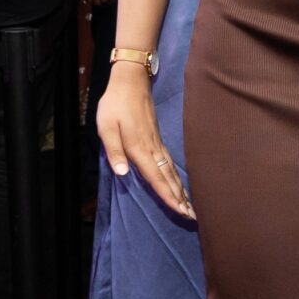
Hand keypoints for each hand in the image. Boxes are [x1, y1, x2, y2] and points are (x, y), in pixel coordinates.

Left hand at [97, 63, 191, 218]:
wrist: (130, 81)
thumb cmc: (114, 104)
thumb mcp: (106, 127)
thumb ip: (114, 150)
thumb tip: (122, 173)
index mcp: (139, 148)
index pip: (155, 177)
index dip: (167, 195)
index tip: (180, 210)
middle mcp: (152, 148)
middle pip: (168, 178)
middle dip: (179, 198)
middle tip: (192, 216)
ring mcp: (156, 143)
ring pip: (171, 171)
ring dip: (180, 189)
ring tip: (189, 206)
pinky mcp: (156, 138)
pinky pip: (169, 162)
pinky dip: (176, 176)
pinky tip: (178, 183)